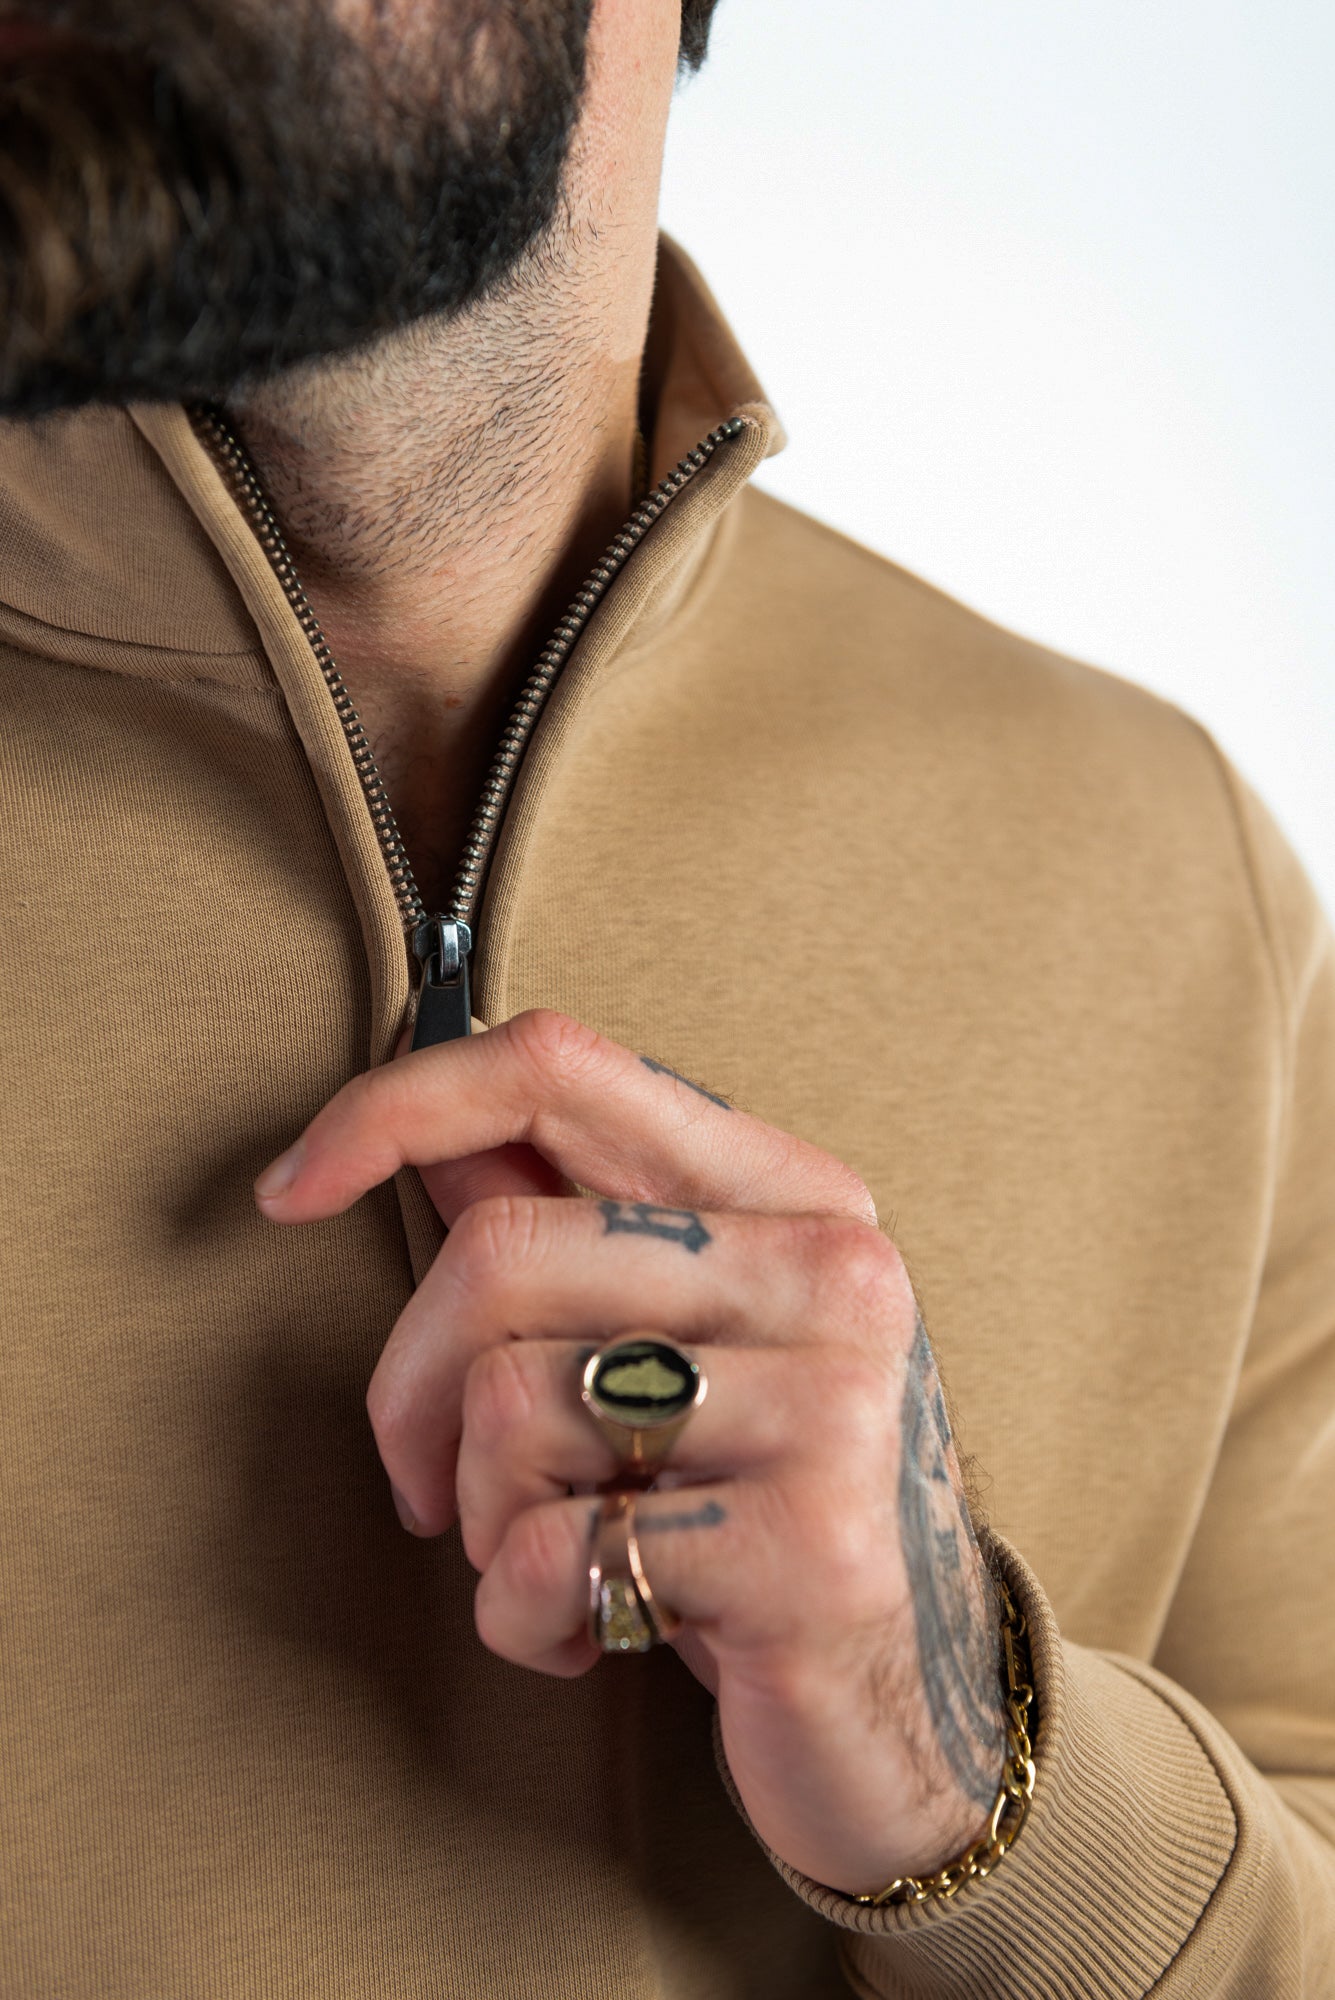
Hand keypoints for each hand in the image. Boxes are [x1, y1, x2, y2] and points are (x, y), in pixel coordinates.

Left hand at [254, 1009, 1005, 1894]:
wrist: (914, 1698)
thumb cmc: (760, 1500)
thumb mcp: (673, 1344)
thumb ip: (561, 1225)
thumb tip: (424, 1135)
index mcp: (791, 1192)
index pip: (561, 1067)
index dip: (394, 1105)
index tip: (287, 1188)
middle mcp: (829, 1269)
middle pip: (499, 1252)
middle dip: (408, 1391)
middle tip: (427, 1487)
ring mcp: (836, 1403)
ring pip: (510, 1405)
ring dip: (480, 1522)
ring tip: (558, 1559)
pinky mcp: (811, 1546)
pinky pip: (552, 1552)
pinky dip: (524, 1615)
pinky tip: (596, 1630)